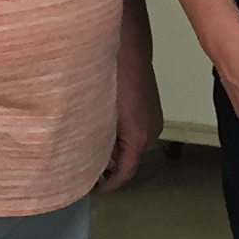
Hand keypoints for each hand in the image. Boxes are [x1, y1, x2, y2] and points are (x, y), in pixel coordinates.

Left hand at [100, 37, 161, 191]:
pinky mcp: (151, 110)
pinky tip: (102, 132)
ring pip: (132, 146)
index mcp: (139, 137)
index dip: (109, 185)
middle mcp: (151, 133)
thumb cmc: (113, 79)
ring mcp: (153, 121)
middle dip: (109, 168)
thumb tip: (85, 157)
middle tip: (84, 170)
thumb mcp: (100, 114)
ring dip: (114, 151)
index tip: (93, 190)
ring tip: (90, 152)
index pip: (125, 173)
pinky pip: (135, 133)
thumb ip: (96, 139)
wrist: (128, 48)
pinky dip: (120, 138)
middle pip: (129, 161)